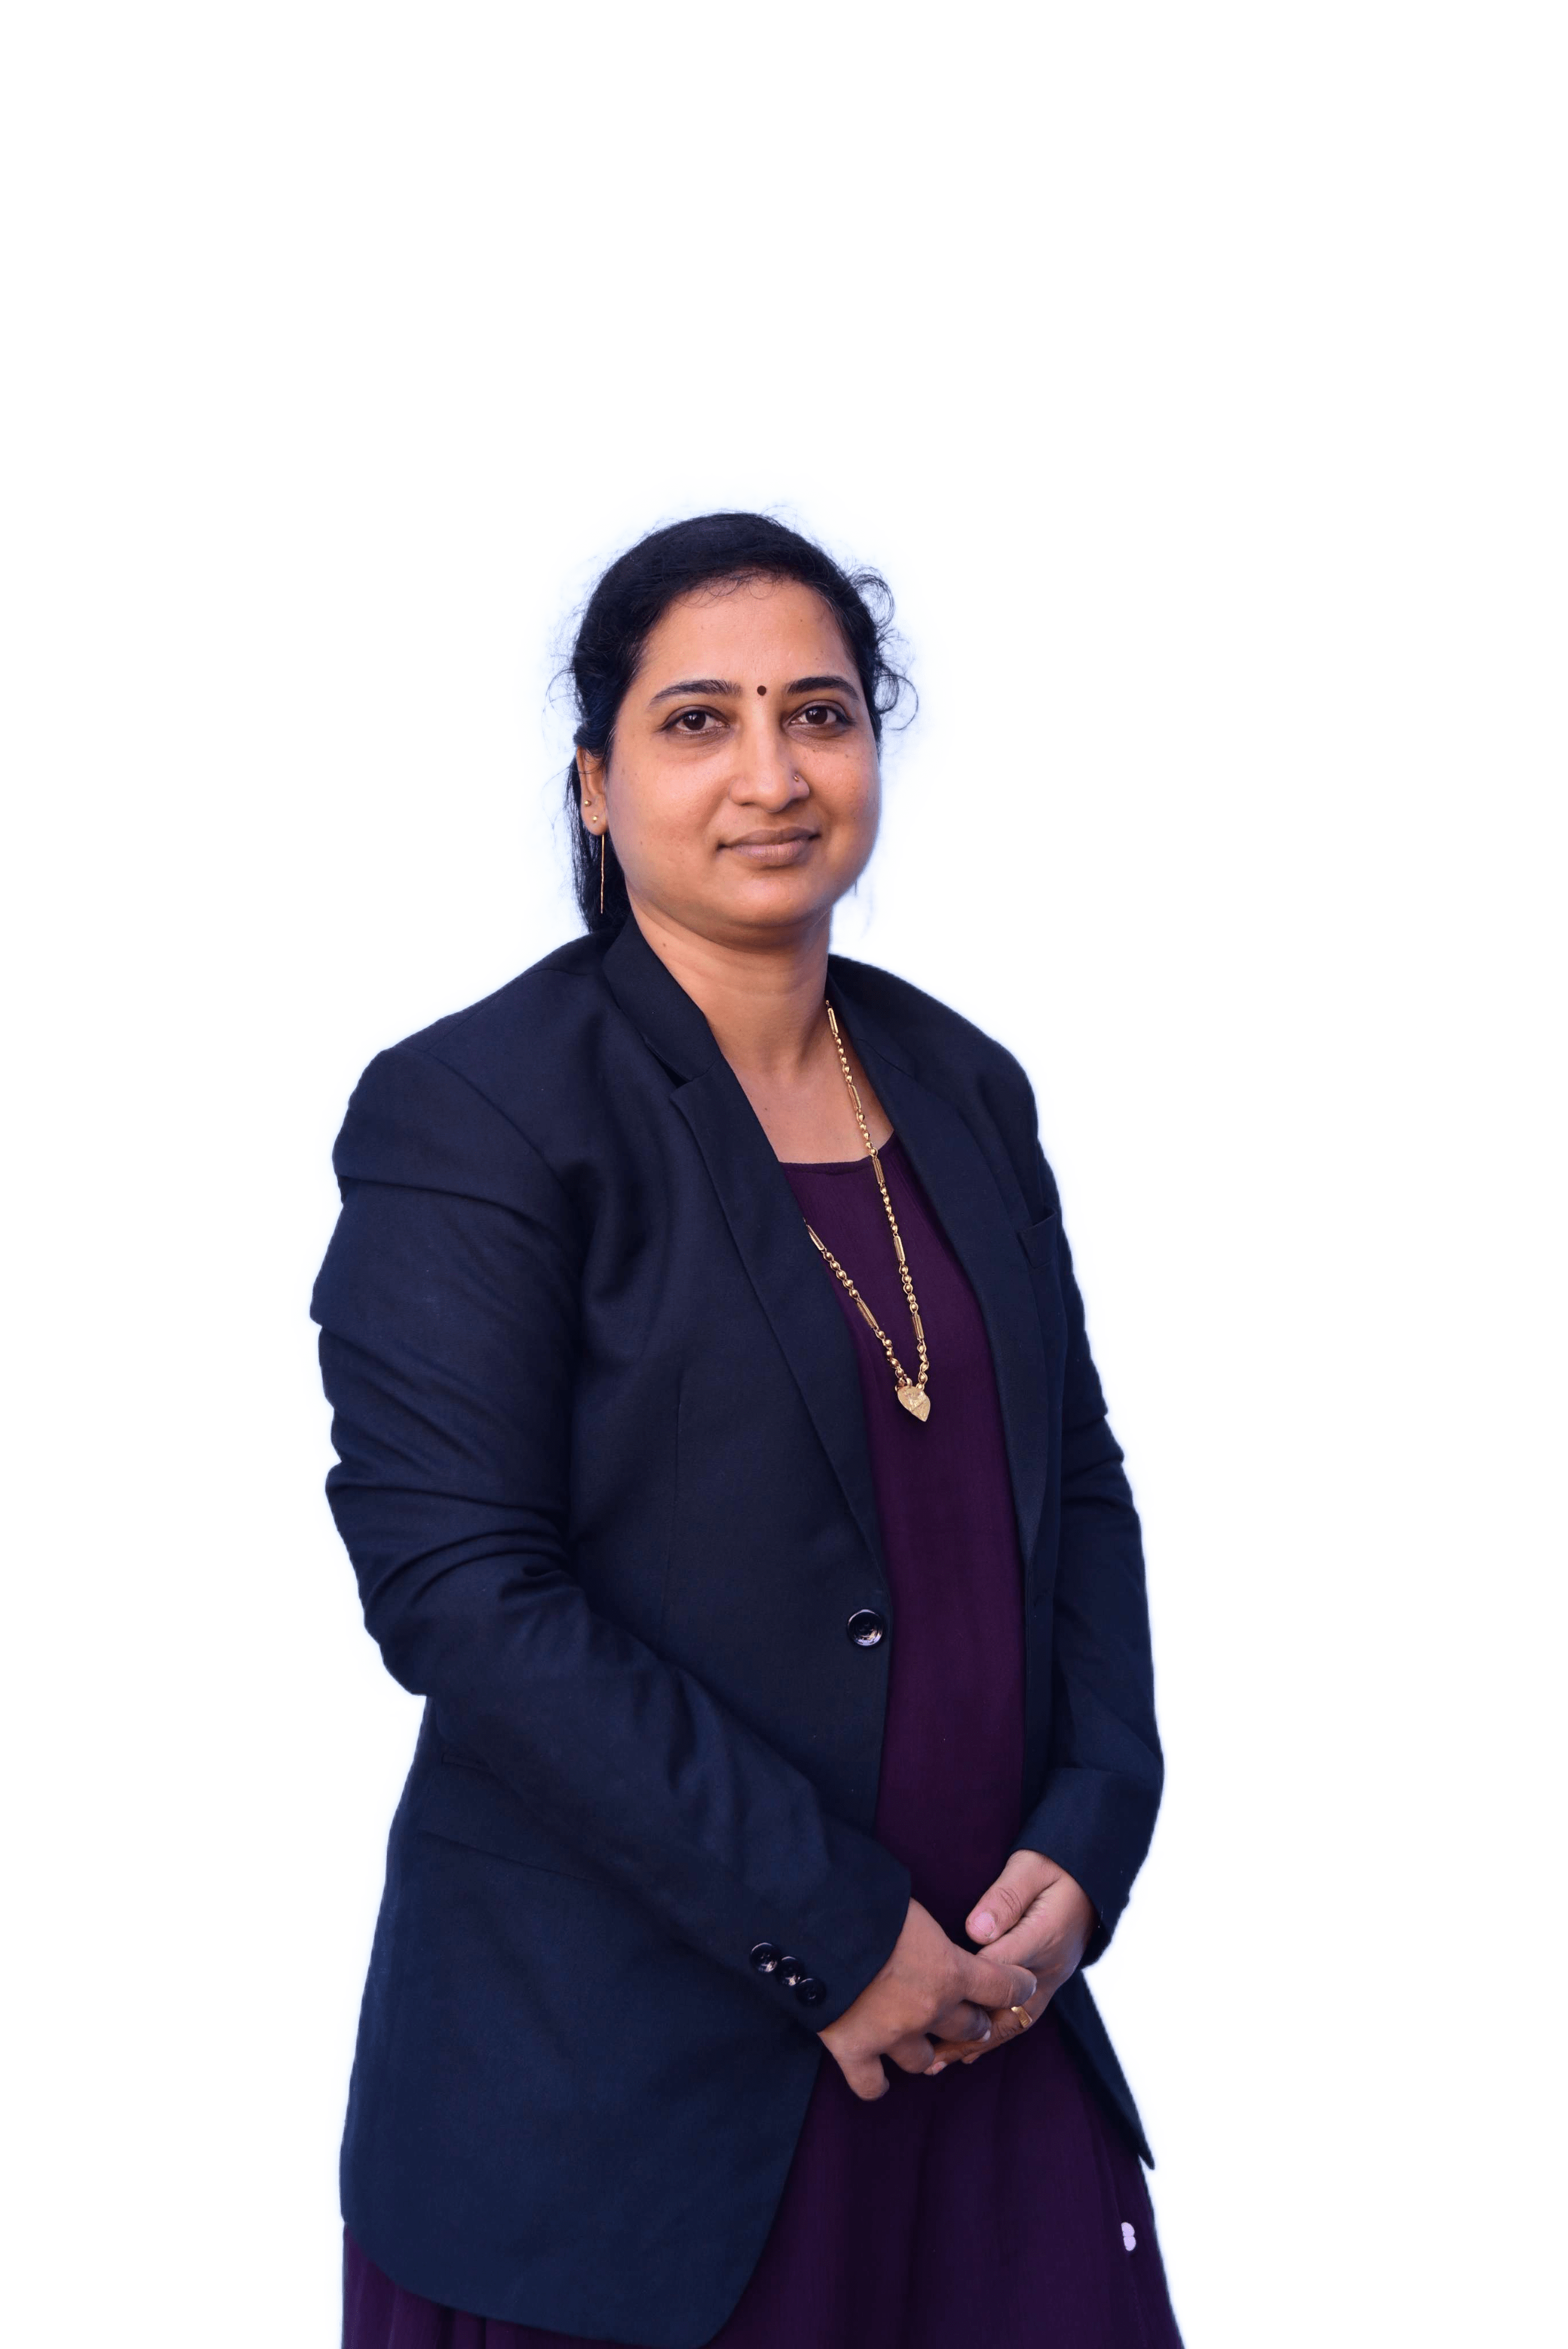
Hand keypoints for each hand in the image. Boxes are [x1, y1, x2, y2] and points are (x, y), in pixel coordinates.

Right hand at [818, 1898, 1037, 2101]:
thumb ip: (929, 1932)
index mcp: (951, 1970)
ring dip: (927, 2048)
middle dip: (972, 2022)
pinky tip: (878, 2075)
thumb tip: (924, 1933)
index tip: (1022, 1985)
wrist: (817, 1926)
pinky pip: (873, 2085)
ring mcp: (893, 2035)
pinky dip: (876, 2082)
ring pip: (926, 2058)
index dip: (1016, 1987)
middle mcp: (929, 2009)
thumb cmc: (866, 1904)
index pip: (1003, 1987)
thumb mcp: (912, 1908)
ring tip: (919, 2039)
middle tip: (967, 2017)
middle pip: (969, 2029)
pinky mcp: (856, 2051)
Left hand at [924, 1851, 1094, 2072]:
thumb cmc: (1053, 1869)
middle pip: (1005, 2009)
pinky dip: (992, 2039)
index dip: (966, 1979)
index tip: (931, 1989)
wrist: (1089, 1881)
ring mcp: (1049, 1983)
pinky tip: (968, 2053)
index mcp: (1044, 1937)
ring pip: (1012, 2024)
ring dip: (976, 2044)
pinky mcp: (1045, 1987)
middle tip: (928, 2051)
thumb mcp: (1030, 1869)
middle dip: (966, 2032)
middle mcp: (1048, 1969)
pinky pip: (1019, 2020)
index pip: (1000, 1966)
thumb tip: (977, 1929)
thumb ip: (1005, 1898)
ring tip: (939, 2063)